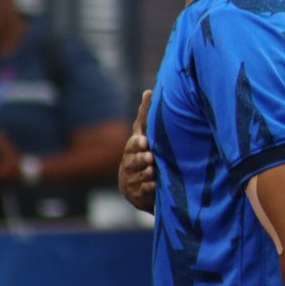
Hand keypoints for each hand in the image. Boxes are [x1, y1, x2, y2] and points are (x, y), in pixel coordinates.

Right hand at [118, 90, 155, 211]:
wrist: (142, 184)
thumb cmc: (145, 153)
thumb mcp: (146, 135)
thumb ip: (146, 116)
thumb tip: (148, 90)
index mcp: (133, 149)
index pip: (133, 144)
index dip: (137, 144)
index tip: (145, 142)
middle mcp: (129, 163)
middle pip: (133, 161)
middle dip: (140, 158)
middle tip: (150, 157)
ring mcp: (132, 179)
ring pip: (138, 175)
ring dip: (146, 173)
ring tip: (153, 170)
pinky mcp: (137, 194)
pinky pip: (143, 191)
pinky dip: (149, 187)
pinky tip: (154, 185)